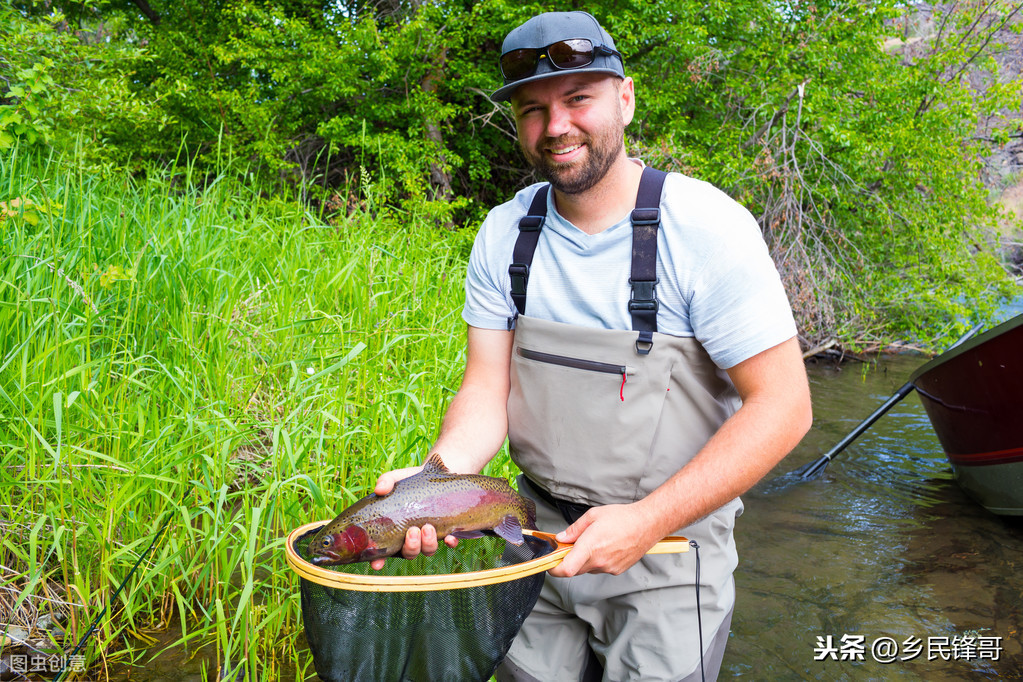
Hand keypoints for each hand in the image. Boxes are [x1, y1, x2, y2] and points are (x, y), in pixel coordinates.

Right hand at [369, 465, 458, 570]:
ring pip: (428, 550)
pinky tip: (449, 537)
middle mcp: (411, 538)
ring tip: (428, 528)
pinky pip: (450, 542)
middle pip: (409, 553)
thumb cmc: (412, 480)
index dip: (378, 561)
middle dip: (411, 546)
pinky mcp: (447, 530)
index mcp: (394, 530)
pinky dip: (450, 542)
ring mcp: (429, 536)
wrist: (439, 474)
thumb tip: (380, 489)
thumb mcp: (397, 478)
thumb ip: (386, 481)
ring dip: (428, 543)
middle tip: (413, 531)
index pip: (383, 551)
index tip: (377, 564)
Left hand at [547, 502, 661, 577]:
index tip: (550, 563)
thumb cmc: (622, 518)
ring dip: (584, 560)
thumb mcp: (593, 516)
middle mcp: (599, 561)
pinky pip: (599, 569)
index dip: (554, 569)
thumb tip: (561, 539)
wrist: (647, 524)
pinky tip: (605, 547)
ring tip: (594, 542)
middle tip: (570, 546)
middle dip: (568, 560)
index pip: (566, 569)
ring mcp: (609, 568)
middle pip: (574, 570)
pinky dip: (597, 561)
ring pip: (587, 569)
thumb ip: (574, 530)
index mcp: (590, 547)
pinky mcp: (617, 570)